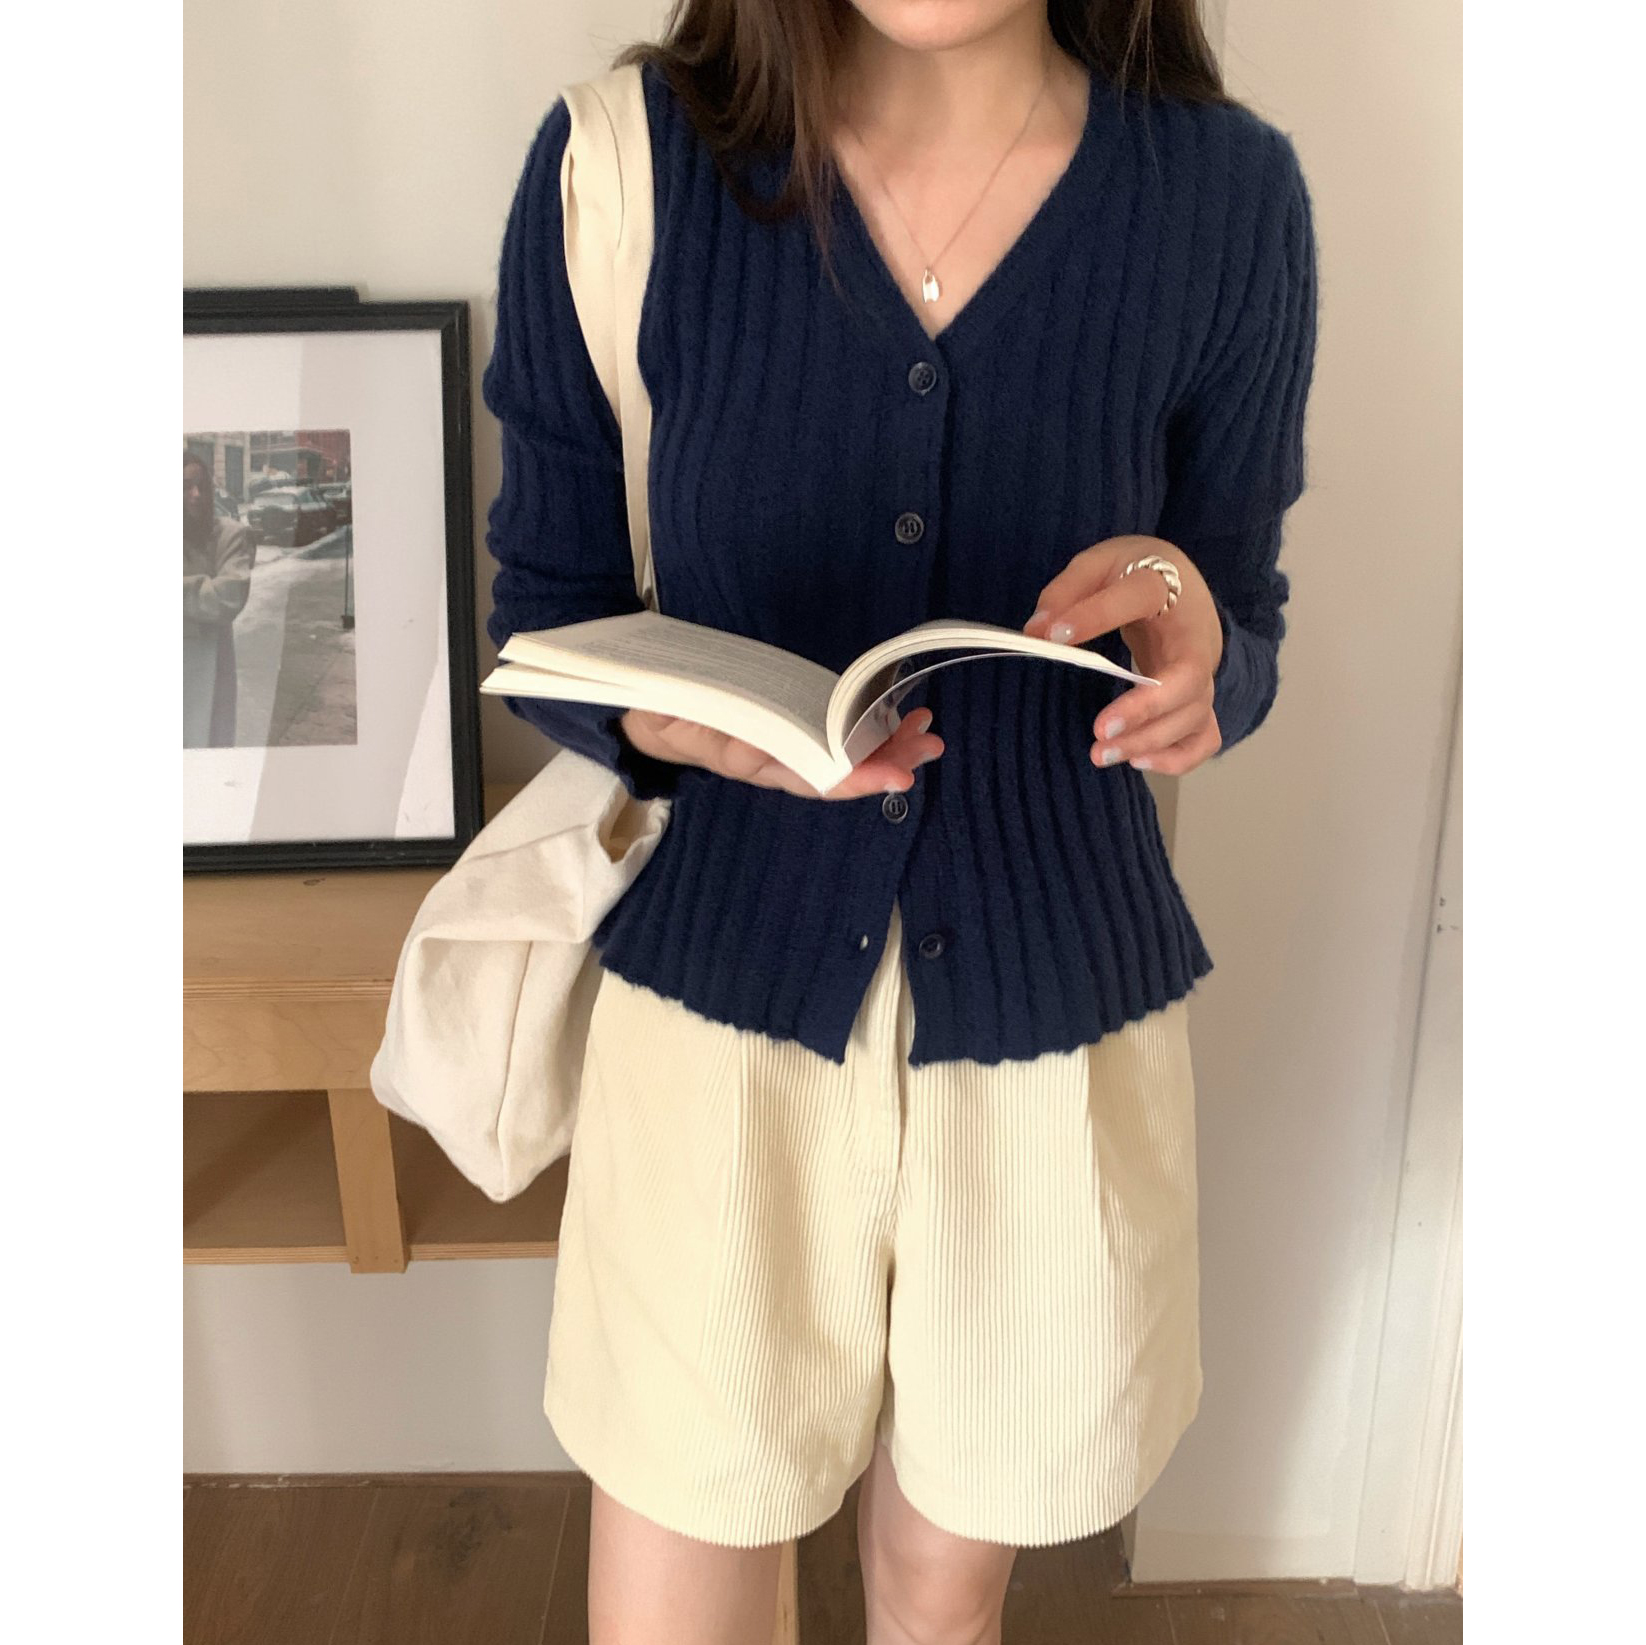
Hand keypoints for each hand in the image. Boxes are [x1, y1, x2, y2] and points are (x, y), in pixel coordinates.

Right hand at [619, 705, 943, 798]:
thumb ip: (712, 731)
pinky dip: (871, 726)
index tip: (894, 775)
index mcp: (750, 762)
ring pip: (844, 754)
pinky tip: (900, 717)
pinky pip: (836, 734)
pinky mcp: (792, 726)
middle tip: (927, 747)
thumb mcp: (677, 717)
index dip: (854, 779)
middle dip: (886, 761)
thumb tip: (758, 751)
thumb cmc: (665, 711)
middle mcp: (776, 761)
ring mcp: (786, 746)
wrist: (646, 711)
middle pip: (839, 771)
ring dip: (888, 744)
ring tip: (926, 731)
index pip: (810, 778)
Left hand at [1022, 534, 1224, 775]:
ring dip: (1151, 741)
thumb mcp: (1097, 565)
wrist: (1177, 583)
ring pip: (1196, 714)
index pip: (1137, 596)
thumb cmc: (1131, 574)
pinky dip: (1177, 758)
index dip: (1096, 616)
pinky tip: (1137, 762)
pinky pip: (1204, 738)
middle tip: (1098, 731)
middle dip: (1145, 709)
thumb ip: (1066, 593)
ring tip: (1101, 754)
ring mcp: (1203, 672)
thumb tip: (1037, 631)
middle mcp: (1194, 635)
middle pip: (1188, 677)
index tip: (1054, 635)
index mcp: (1164, 586)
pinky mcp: (1200, 699)